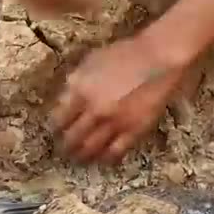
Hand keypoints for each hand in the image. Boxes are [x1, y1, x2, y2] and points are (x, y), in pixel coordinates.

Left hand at [51, 36, 187, 163]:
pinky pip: (115, 151)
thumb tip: (65, 100)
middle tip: (66, 151)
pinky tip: (104, 159)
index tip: (56, 133)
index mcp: (80, 90)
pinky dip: (106, 158)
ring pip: (91, 149)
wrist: (158, 58)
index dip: (55, 129)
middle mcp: (93, 110)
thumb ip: (76, 81)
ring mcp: (114, 122)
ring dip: (83, 156)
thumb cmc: (125, 54)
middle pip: (72, 138)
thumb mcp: (91, 61)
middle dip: (66, 147)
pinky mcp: (133, 131)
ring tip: (81, 159)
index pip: (59, 119)